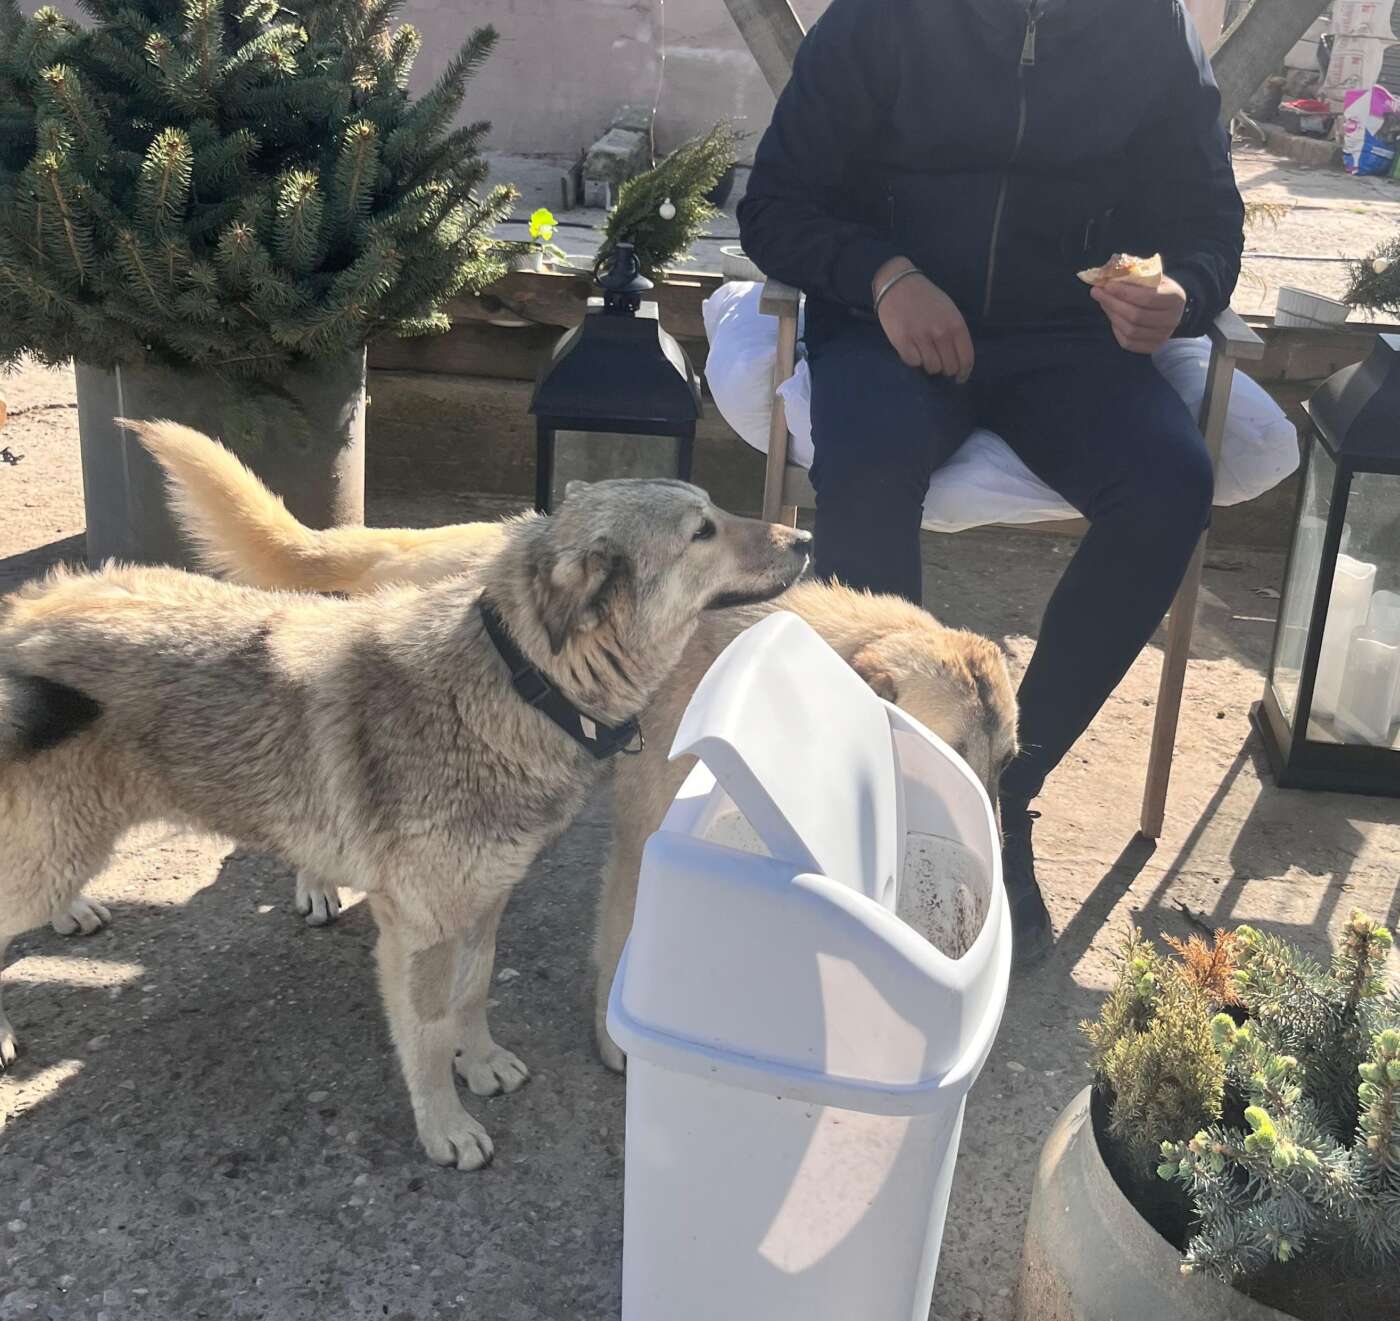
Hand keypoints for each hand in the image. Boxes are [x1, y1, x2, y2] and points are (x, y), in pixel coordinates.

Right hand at [873, 259, 973, 381]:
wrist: (898, 283)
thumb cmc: (926, 298)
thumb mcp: (948, 310)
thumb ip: (955, 333)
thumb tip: (958, 359)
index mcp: (955, 324)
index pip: (966, 358)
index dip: (964, 372)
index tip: (960, 378)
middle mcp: (941, 332)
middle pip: (949, 367)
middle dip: (946, 369)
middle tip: (940, 365)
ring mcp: (921, 337)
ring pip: (932, 367)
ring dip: (929, 365)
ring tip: (925, 353)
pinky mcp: (902, 341)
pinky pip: (913, 362)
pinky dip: (914, 359)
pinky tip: (912, 348)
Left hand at [1091, 276, 1187, 353]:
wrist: (1168, 310)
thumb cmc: (1157, 289)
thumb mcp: (1152, 277)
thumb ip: (1134, 276)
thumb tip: (1106, 276)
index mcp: (1175, 298)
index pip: (1147, 297)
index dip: (1124, 292)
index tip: (1107, 285)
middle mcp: (1172, 319)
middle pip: (1136, 315)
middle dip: (1113, 303)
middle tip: (1097, 292)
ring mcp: (1162, 336)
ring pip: (1130, 330)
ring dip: (1112, 315)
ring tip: (1103, 302)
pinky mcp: (1151, 347)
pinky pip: (1127, 342)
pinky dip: (1116, 329)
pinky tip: (1113, 316)